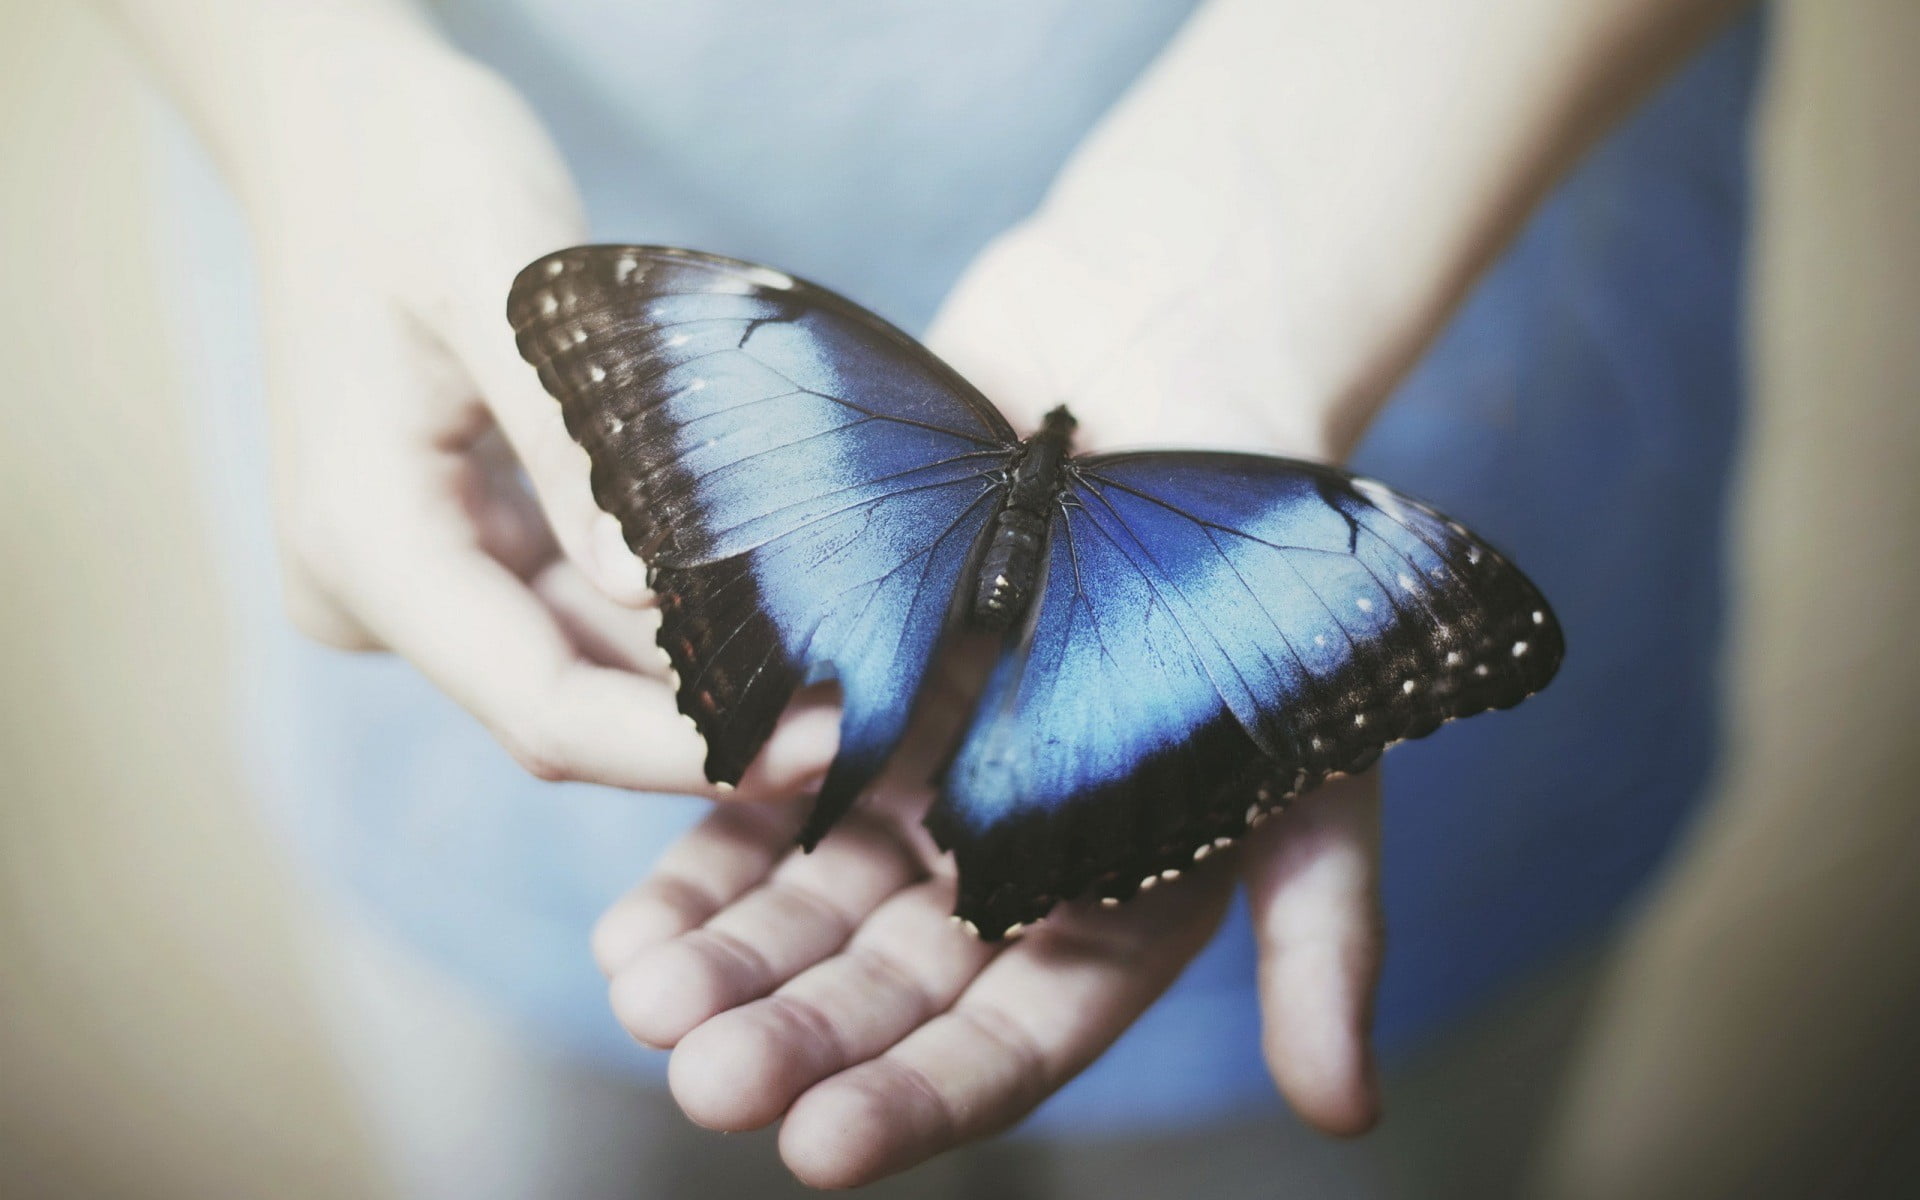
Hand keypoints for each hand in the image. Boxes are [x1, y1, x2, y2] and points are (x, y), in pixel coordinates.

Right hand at [229, 30, 835, 795]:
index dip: (680, 750)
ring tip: (839, 669)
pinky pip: (568, 610)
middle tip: (862, 718)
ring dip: (697, 676)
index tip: (821, 747)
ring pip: (572, 664)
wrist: (334, 129)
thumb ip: (573, 442)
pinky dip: (665, 618)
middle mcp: (371, 586)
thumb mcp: (500, 273)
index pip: (537, 704)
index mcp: (364, 538)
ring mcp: (409, 573)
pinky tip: (770, 609)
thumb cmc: (414, 171)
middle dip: (707, 726)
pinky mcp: (450, 545)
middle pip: (557, 702)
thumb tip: (655, 598)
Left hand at [592, 219, 1386, 1187]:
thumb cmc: (1247, 557)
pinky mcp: (836, 694)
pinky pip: (752, 802)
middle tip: (707, 1081)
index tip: (820, 1146)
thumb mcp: (1312, 743)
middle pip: (889, 984)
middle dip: (799, 1036)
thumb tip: (1352, 1116)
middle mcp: (1004, 856)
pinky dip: (695, 864)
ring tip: (646, 1004)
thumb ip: (1323, 924)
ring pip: (807, 906)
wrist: (1155, 359)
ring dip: (729, 965)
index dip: (923, 1096)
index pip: (1016, 1034)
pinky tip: (627, 921)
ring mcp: (913, 776)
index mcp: (1118, 892)